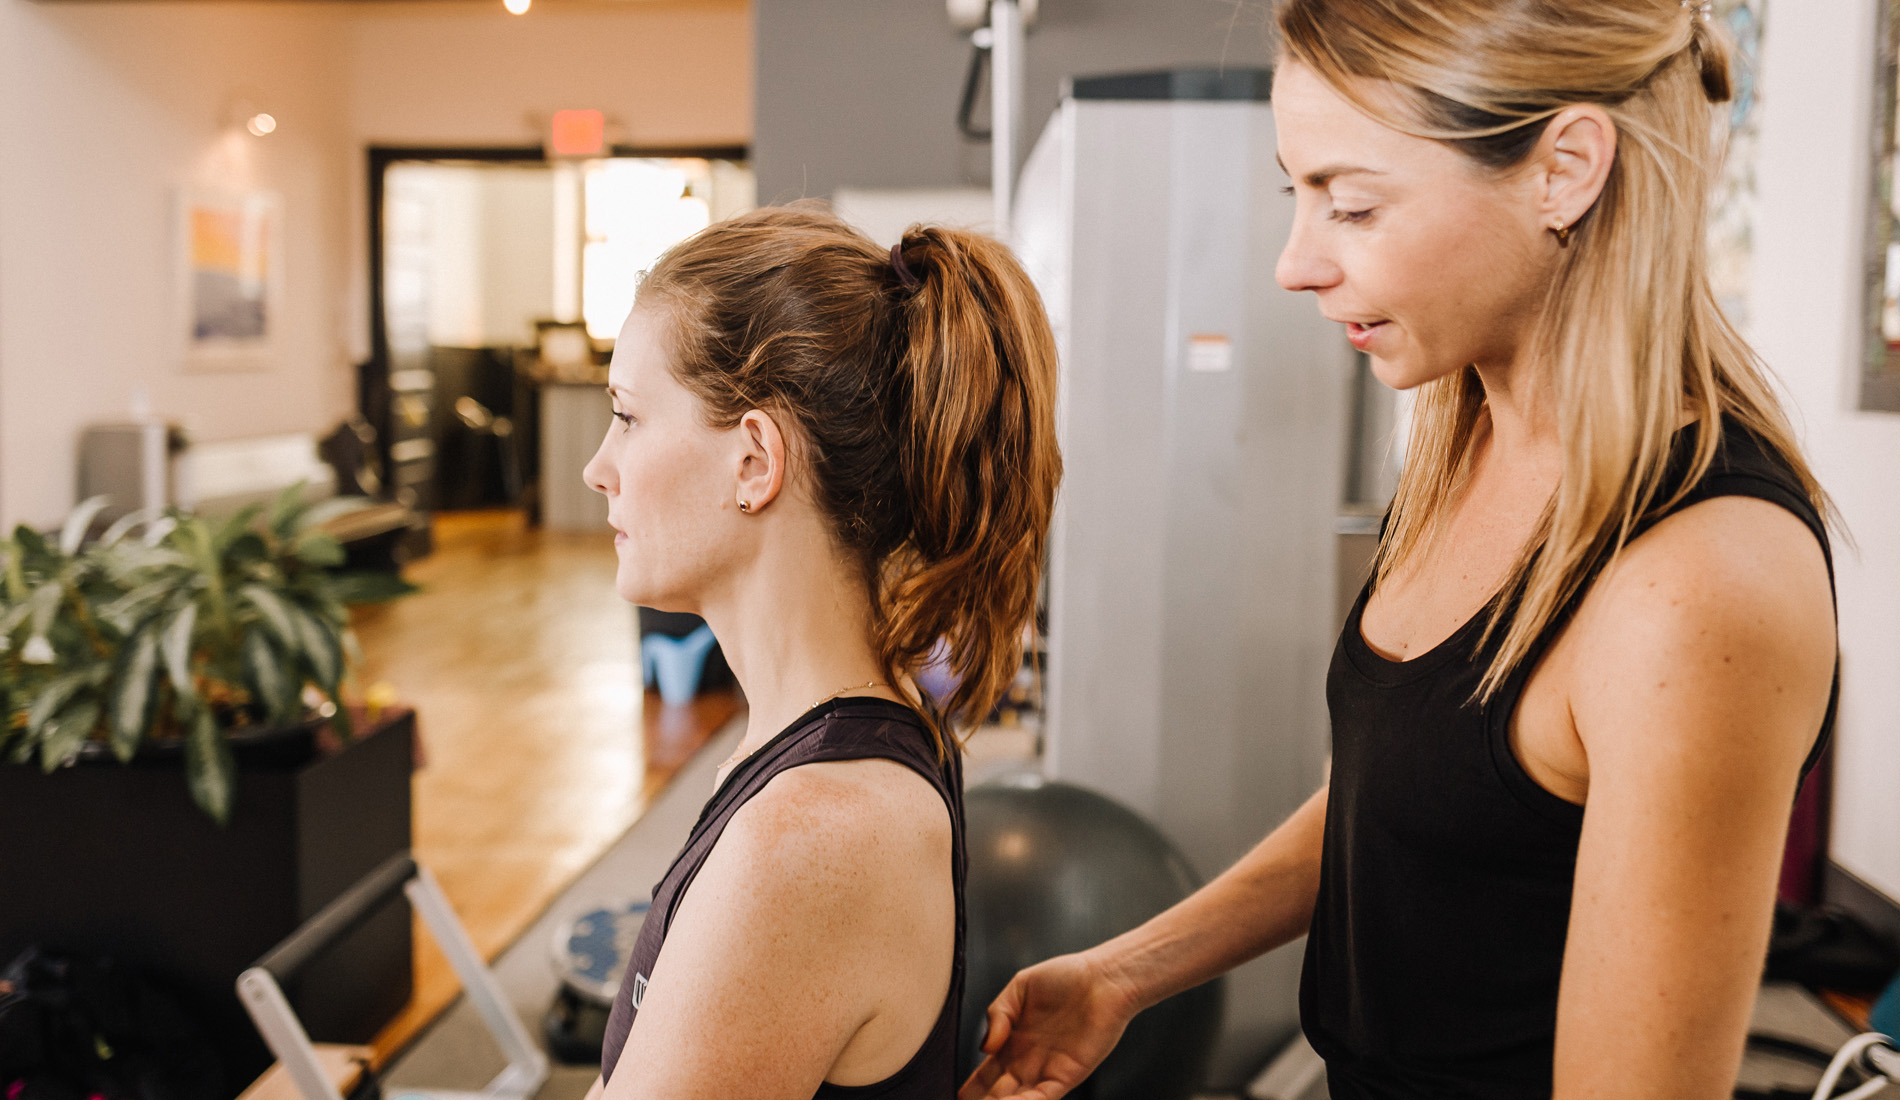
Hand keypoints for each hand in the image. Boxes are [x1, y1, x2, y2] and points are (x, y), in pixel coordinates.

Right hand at [958, 951, 1139, 1099]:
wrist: (1104, 978)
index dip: (972, 1088)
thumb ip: (998, 1013)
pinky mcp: (1068, 1075)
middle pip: (998, 1093)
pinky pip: (1043, 1097)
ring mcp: (1047, 1070)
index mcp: (1013, 1042)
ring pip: (1018, 1099)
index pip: (986, 1073)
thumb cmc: (1066, 977)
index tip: (956, 1096)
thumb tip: (984, 1047)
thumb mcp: (1019, 987)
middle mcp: (1028, 1061)